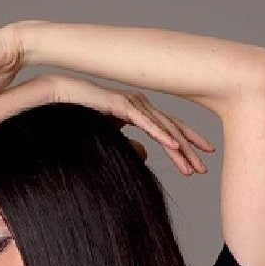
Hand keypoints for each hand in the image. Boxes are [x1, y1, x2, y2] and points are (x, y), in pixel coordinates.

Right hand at [47, 73, 215, 176]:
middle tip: (205, 167)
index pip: (170, 128)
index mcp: (140, 112)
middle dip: (191, 148)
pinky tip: (174, 147)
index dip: (187, 143)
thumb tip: (147, 156)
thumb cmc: (82, 116)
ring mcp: (133, 103)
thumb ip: (129, 145)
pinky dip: (162, 135)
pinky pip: (146, 123)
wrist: (59, 99)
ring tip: (194, 166)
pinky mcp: (122, 105)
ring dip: (180, 148)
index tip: (202, 158)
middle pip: (173, 128)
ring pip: (163, 128)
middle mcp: (141, 105)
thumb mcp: (111, 137)